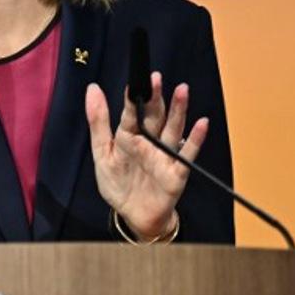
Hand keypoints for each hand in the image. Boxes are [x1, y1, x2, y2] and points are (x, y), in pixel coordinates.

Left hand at [85, 72, 207, 239]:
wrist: (134, 216)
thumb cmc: (118, 184)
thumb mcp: (102, 152)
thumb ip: (98, 122)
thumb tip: (92, 89)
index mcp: (129, 136)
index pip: (132, 113)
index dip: (134, 97)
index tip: (137, 80)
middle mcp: (149, 141)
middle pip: (154, 116)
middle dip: (156, 98)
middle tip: (156, 79)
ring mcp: (164, 155)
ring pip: (172, 128)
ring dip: (178, 110)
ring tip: (182, 91)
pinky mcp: (177, 171)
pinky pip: (187, 153)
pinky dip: (195, 139)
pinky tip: (201, 124)